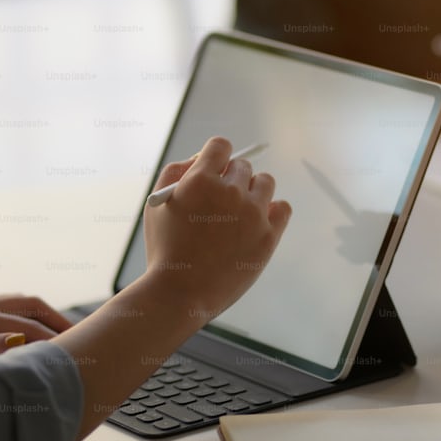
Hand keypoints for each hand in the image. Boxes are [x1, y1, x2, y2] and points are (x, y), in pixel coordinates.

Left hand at [0, 294, 72, 371]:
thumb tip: (19, 341)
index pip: (28, 325)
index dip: (54, 339)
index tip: (77, 353)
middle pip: (30, 304)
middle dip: (57, 319)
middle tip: (82, 337)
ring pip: (19, 302)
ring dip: (44, 315)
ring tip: (63, 332)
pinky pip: (6, 307)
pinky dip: (27, 316)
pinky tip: (30, 331)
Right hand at [140, 137, 290, 320]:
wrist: (180, 294)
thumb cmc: (166, 249)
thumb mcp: (157, 204)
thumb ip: (177, 172)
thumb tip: (202, 157)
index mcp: (200, 179)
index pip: (221, 146)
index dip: (216, 157)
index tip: (215, 170)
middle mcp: (230, 191)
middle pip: (243, 166)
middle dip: (232, 179)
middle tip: (221, 201)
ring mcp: (253, 213)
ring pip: (265, 182)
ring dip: (253, 191)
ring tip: (239, 212)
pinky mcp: (269, 235)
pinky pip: (283, 208)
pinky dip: (273, 210)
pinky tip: (259, 221)